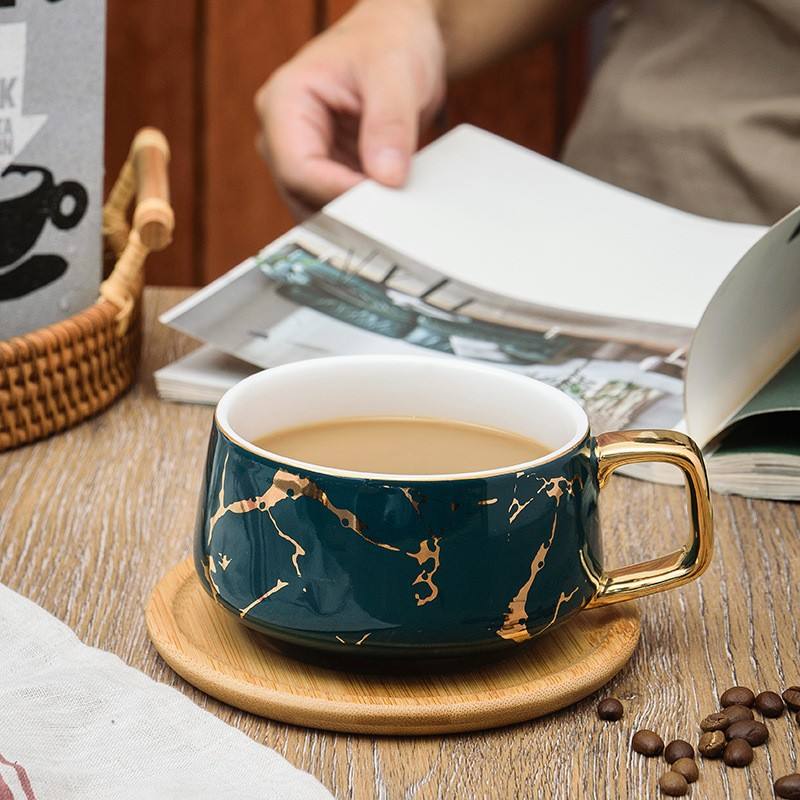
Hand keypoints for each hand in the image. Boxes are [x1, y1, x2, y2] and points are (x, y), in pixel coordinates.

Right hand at [255, 0, 445, 216]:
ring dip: (355, 217)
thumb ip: (390, 125)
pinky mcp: (322, 174)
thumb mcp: (396, 73)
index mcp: (284, 102)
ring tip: (394, 209)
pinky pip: (335, 208)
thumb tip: (386, 178)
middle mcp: (282, 136)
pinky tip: (388, 208)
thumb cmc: (389, 43)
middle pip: (303, 197)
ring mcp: (300, 158)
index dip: (339, 193)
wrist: (397, 41)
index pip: (298, 170)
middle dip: (348, 211)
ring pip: (317, 210)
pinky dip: (361, 214)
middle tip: (394, 216)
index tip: (381, 202)